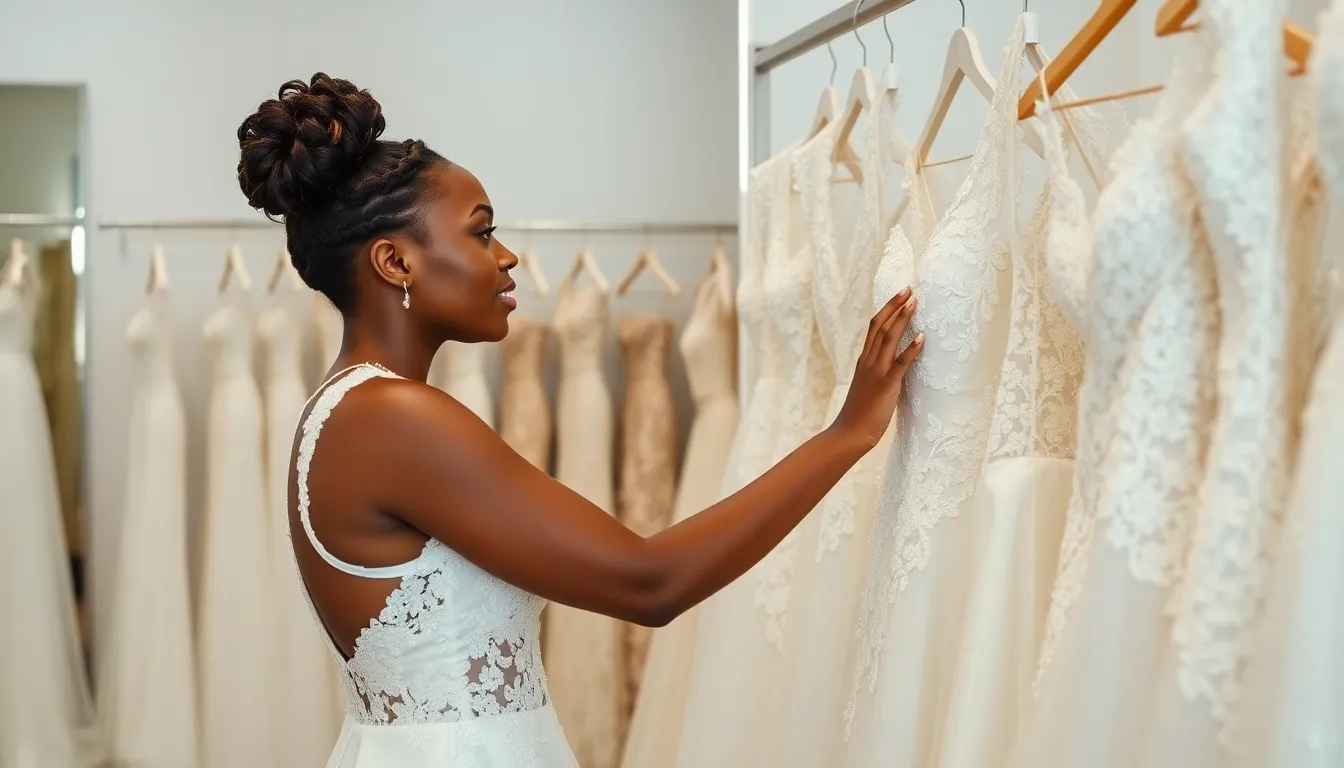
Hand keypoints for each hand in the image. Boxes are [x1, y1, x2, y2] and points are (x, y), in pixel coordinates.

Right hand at [830, 288, 923, 448]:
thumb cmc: (860, 413)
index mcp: (864, 360)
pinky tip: (922, 338)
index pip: (874, 327)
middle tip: (909, 289)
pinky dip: (911, 349)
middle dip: (895, 306)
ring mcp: (876, 372)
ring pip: (888, 339)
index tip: (901, 294)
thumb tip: (893, 361)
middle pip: (880, 326)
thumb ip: (877, 371)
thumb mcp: (868, 385)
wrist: (850, 433)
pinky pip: (900, 364)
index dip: (887, 308)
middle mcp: (868, 361)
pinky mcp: (886, 385)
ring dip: (902, 319)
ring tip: (915, 303)